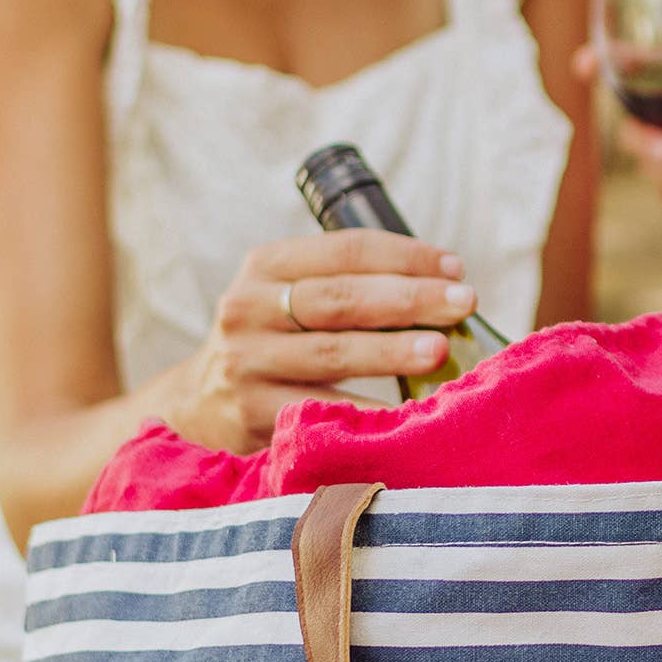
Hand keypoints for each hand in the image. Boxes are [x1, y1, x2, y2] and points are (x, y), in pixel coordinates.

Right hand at [162, 231, 477, 452]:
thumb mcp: (290, 300)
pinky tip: (406, 412)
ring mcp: (247, 361)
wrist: (198, 406)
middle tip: (464, 303)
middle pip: (341, 298)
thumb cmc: (273, 344)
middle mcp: (249, 307)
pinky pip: (320, 408)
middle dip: (409, 298)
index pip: (345, 250)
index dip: (405, 255)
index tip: (455, 269)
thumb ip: (348, 288)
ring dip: (391, 350)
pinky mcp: (252, 411)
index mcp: (266, 266)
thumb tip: (445, 290)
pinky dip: (365, 409)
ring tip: (440, 350)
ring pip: (331, 352)